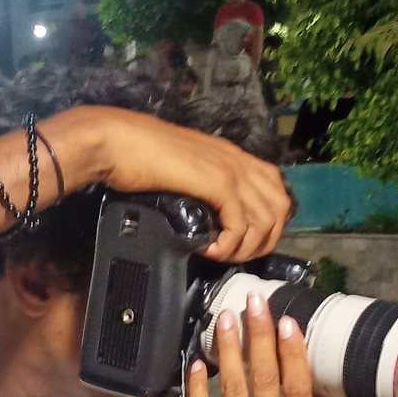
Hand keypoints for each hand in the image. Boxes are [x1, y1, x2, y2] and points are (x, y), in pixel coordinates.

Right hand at [72, 107, 292, 262]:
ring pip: (265, 221)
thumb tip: (212, 216)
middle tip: (233, 255)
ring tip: (219, 254)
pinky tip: (207, 249)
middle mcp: (238, 160)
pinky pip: (239, 225)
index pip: (276, 190)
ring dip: (245, 248)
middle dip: (263, 242)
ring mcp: (230, 169)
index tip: (242, 241)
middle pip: (280, 209)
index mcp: (233, 156)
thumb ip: (204, 188)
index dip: (268, 223)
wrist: (118, 142)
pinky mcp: (217, 182)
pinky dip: (227, 245)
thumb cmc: (139, 155)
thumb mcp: (184, 171)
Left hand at [189, 294, 318, 396]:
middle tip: (252, 303)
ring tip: (224, 320)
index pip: (297, 385)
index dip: (292, 350)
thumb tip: (310, 375)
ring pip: (233, 389)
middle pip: (265, 379)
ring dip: (228, 350)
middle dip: (258, 336)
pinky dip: (199, 386)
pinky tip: (198, 362)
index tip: (285, 320)